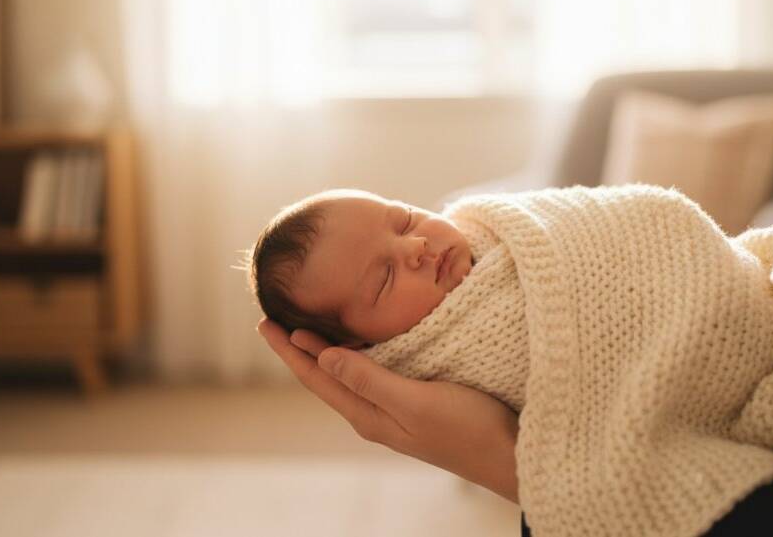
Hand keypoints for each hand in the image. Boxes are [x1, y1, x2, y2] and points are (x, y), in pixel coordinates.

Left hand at [258, 318, 519, 502]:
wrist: (508, 455)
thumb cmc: (467, 428)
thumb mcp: (415, 402)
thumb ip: (369, 379)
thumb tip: (322, 356)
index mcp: (367, 414)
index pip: (316, 377)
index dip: (290, 350)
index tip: (265, 321)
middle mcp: (373, 411)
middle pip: (324, 375)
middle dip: (297, 348)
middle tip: (273, 317)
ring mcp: (392, 407)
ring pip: (346, 372)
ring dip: (322, 348)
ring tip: (303, 325)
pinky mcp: (413, 399)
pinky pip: (370, 371)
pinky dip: (354, 351)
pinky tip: (358, 339)